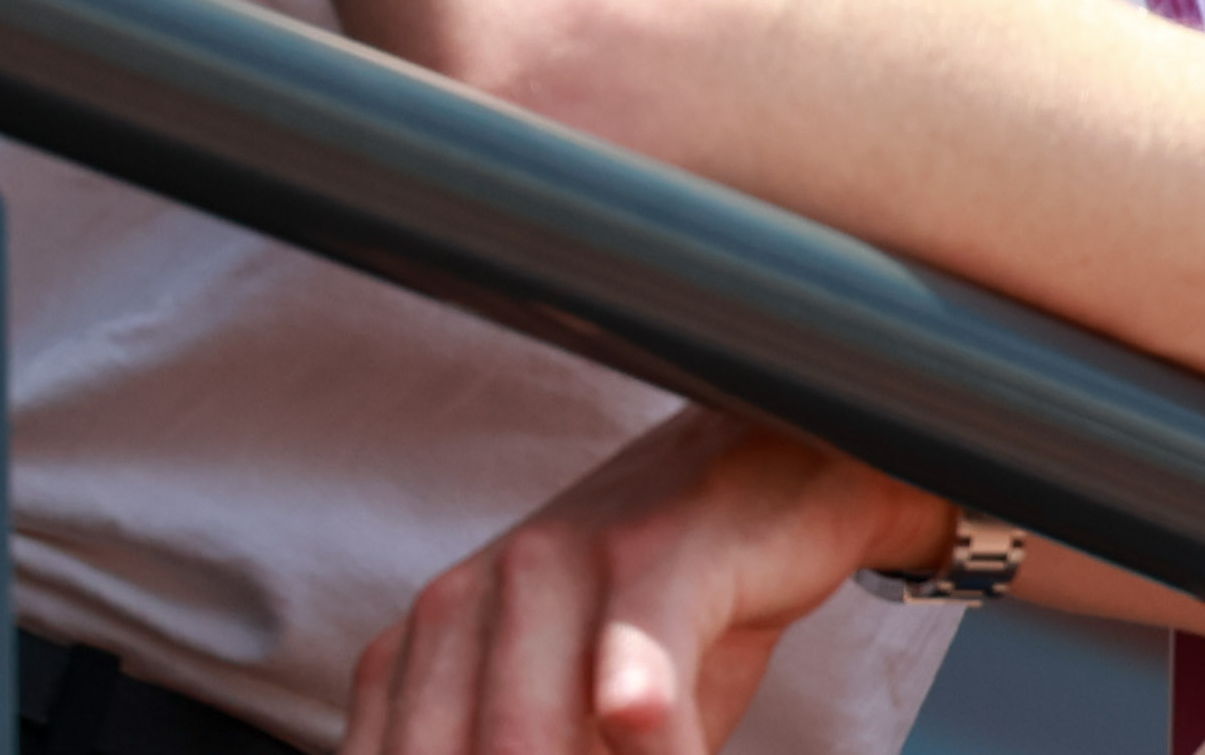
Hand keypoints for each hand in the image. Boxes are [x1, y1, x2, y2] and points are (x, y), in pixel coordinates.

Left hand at [344, 409, 942, 754]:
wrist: (781, 476)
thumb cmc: (670, 617)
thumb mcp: (573, 722)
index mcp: (422, 647)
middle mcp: (467, 601)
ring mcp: (557, 564)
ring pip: (527, 739)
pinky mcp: (654, 550)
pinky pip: (634, 677)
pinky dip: (656, 745)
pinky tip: (670, 748)